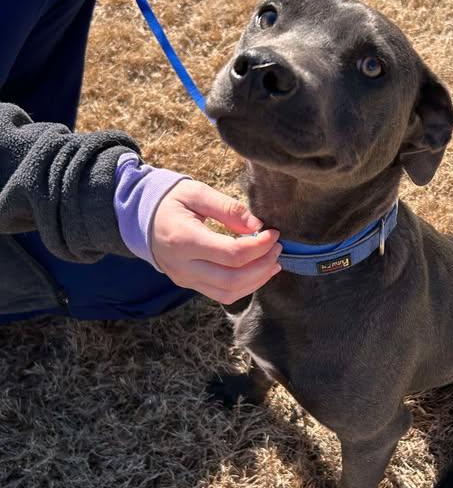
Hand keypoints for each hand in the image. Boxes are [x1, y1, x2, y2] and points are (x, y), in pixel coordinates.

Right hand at [150, 180, 281, 303]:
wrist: (140, 217)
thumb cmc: (170, 201)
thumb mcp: (196, 193)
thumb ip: (228, 208)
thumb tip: (257, 225)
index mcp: (184, 240)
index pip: (232, 254)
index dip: (260, 246)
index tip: (273, 233)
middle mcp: (183, 266)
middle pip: (233, 279)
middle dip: (262, 266)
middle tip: (277, 248)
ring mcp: (185, 279)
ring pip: (229, 293)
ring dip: (257, 280)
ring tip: (273, 261)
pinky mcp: (189, 284)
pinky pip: (222, 294)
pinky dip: (245, 286)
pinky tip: (258, 271)